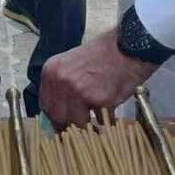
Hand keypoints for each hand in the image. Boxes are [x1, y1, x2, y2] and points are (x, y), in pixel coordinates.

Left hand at [39, 28, 154, 127]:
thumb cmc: (103, 55)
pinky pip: (99, 120)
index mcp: (51, 71)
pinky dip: (106, 119)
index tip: (64, 124)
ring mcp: (78, 89)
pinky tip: (110, 108)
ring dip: (88, 124)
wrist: (128, 47)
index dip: (56, 117)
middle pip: (57, 117)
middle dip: (70, 125)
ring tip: (98, 114)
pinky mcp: (99, 98)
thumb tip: (58, 113)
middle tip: (81, 127)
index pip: (45, 105)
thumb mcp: (72, 64)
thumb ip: (61, 86)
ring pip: (76, 123)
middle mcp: (61, 80)